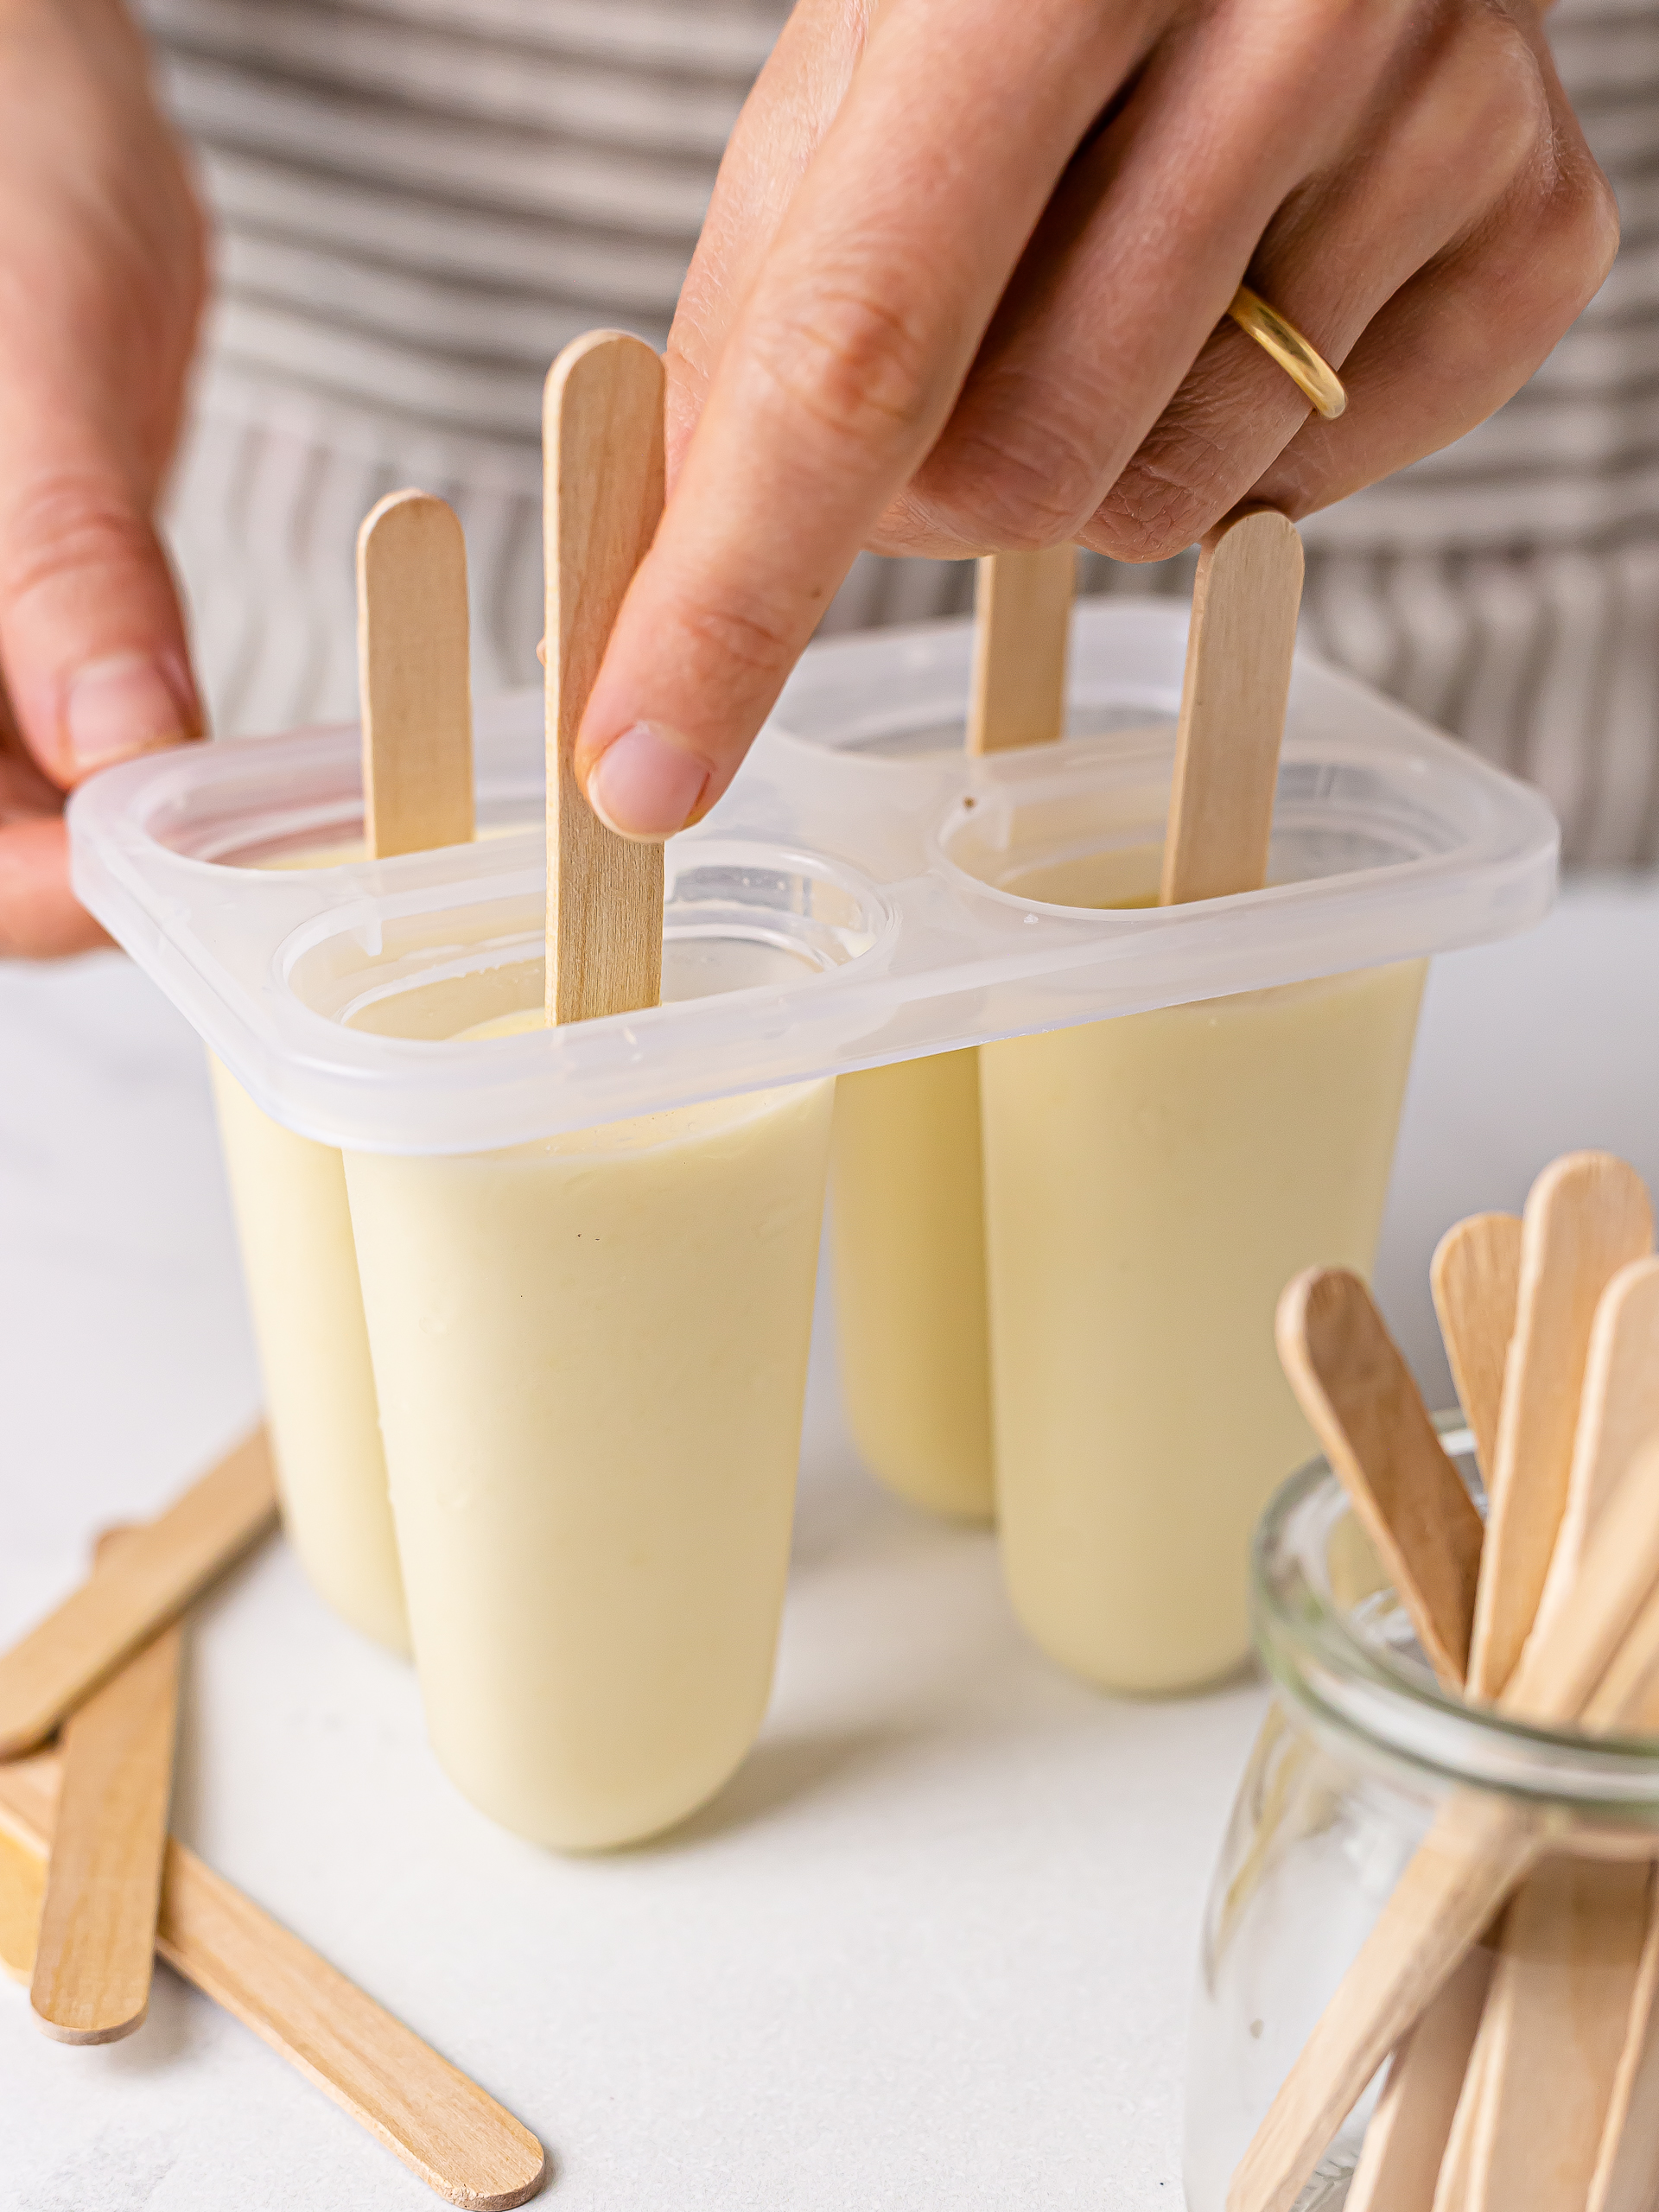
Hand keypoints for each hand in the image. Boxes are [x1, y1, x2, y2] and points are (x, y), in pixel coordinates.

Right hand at [0, 0, 205, 955]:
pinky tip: (248, 778)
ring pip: (25, 811)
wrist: (23, 96)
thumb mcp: (31, 357)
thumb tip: (116, 751)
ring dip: (141, 843)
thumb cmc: (0, 159)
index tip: (163, 886)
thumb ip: (63, 559)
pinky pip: (67, 747)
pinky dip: (156, 777)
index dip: (27, 889)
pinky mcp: (7, 634)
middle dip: (98, 881)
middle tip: (265, 883)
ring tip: (281, 840)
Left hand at [574, 0, 1615, 840]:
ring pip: (1164, 512)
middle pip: (1019, 480)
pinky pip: (1312, 495)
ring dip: (1084, 468)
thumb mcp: (868, 65)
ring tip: (1117, 290)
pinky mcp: (1539, 229)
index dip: (735, 594)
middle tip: (955, 371)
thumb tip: (681, 554)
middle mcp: (1288, 14)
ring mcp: (1445, 119)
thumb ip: (765, 299)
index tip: (645, 770)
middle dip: (931, 496)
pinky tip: (1249, 296)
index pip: (859, 356)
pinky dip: (1232, 452)